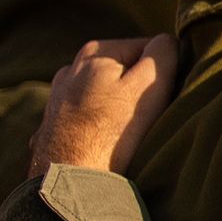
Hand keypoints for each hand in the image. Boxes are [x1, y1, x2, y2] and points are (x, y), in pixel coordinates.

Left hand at [31, 34, 179, 173]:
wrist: (70, 179)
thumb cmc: (113, 131)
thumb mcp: (151, 85)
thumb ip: (164, 53)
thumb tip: (168, 41)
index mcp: (95, 52)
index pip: (148, 48)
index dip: (164, 72)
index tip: (163, 97)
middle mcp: (70, 69)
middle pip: (124, 72)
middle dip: (139, 90)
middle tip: (148, 118)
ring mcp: (58, 97)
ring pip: (105, 95)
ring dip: (118, 108)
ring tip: (126, 135)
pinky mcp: (53, 125)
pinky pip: (88, 117)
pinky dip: (99, 125)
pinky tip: (104, 144)